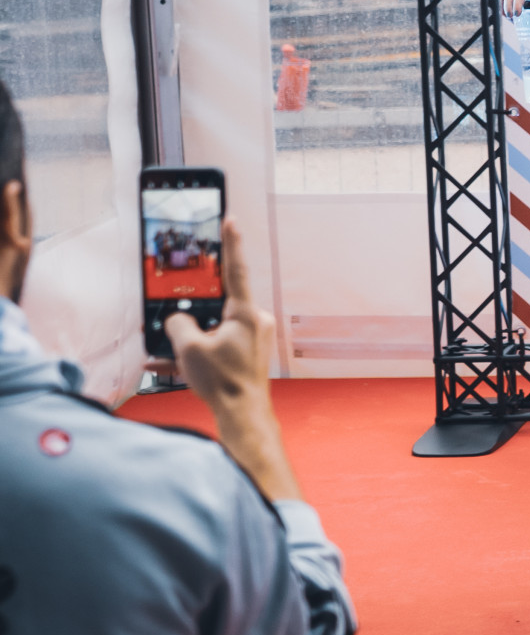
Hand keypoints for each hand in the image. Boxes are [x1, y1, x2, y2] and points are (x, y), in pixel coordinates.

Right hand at [166, 218, 300, 502]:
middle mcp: (255, 320)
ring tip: (170, 351)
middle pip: (221, 302)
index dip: (232, 243)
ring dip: (194, 335)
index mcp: (245, 313)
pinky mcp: (249, 353)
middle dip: (198, 306)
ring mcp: (255, 337)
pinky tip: (170, 365)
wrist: (242, 415)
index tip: (231, 220)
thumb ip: (178, 325)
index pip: (236, 270)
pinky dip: (199, 351)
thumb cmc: (222, 381)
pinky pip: (220, 343)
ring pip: (217, 325)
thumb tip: (177, 321)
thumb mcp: (189, 348)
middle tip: (182, 306)